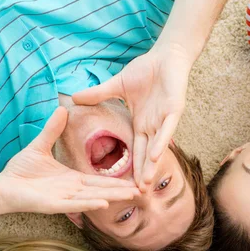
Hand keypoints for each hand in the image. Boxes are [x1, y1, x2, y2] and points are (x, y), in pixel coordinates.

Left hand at [0, 107, 139, 214]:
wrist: (2, 186)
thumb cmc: (20, 171)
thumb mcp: (40, 146)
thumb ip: (52, 131)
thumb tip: (62, 109)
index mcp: (72, 179)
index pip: (99, 180)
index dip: (116, 179)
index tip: (134, 178)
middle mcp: (72, 191)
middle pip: (101, 190)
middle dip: (121, 190)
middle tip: (142, 190)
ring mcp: (63, 200)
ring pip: (92, 198)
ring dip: (111, 197)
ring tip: (130, 196)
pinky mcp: (52, 206)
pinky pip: (73, 205)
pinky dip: (88, 204)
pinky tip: (102, 203)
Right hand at [73, 46, 191, 188]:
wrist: (166, 56)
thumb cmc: (145, 71)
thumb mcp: (117, 85)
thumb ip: (98, 94)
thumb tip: (74, 98)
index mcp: (141, 125)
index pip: (135, 151)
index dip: (131, 167)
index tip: (123, 185)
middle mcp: (153, 127)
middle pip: (146, 155)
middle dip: (142, 174)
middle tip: (136, 194)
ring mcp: (164, 120)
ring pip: (157, 147)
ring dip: (151, 165)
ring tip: (145, 183)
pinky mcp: (175, 110)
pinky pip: (167, 129)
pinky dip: (161, 142)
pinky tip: (155, 156)